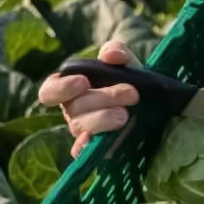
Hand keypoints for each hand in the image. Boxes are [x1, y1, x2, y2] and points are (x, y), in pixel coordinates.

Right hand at [38, 40, 140, 156]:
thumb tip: (110, 55)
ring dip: (104, 118)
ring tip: (126, 114)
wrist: (154, 105)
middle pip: (73, 108)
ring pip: (81, 127)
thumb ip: (117, 52)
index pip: (49, 91)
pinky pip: (81, 152)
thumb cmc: (130, 80)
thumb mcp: (127, 62)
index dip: (61, 88)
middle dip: (102, 98)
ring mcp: (83, 131)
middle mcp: (73, 111)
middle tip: (131, 93)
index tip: (83, 82)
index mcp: (71, 88)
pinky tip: (103, 140)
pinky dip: (86, 147)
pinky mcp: (94, 149)